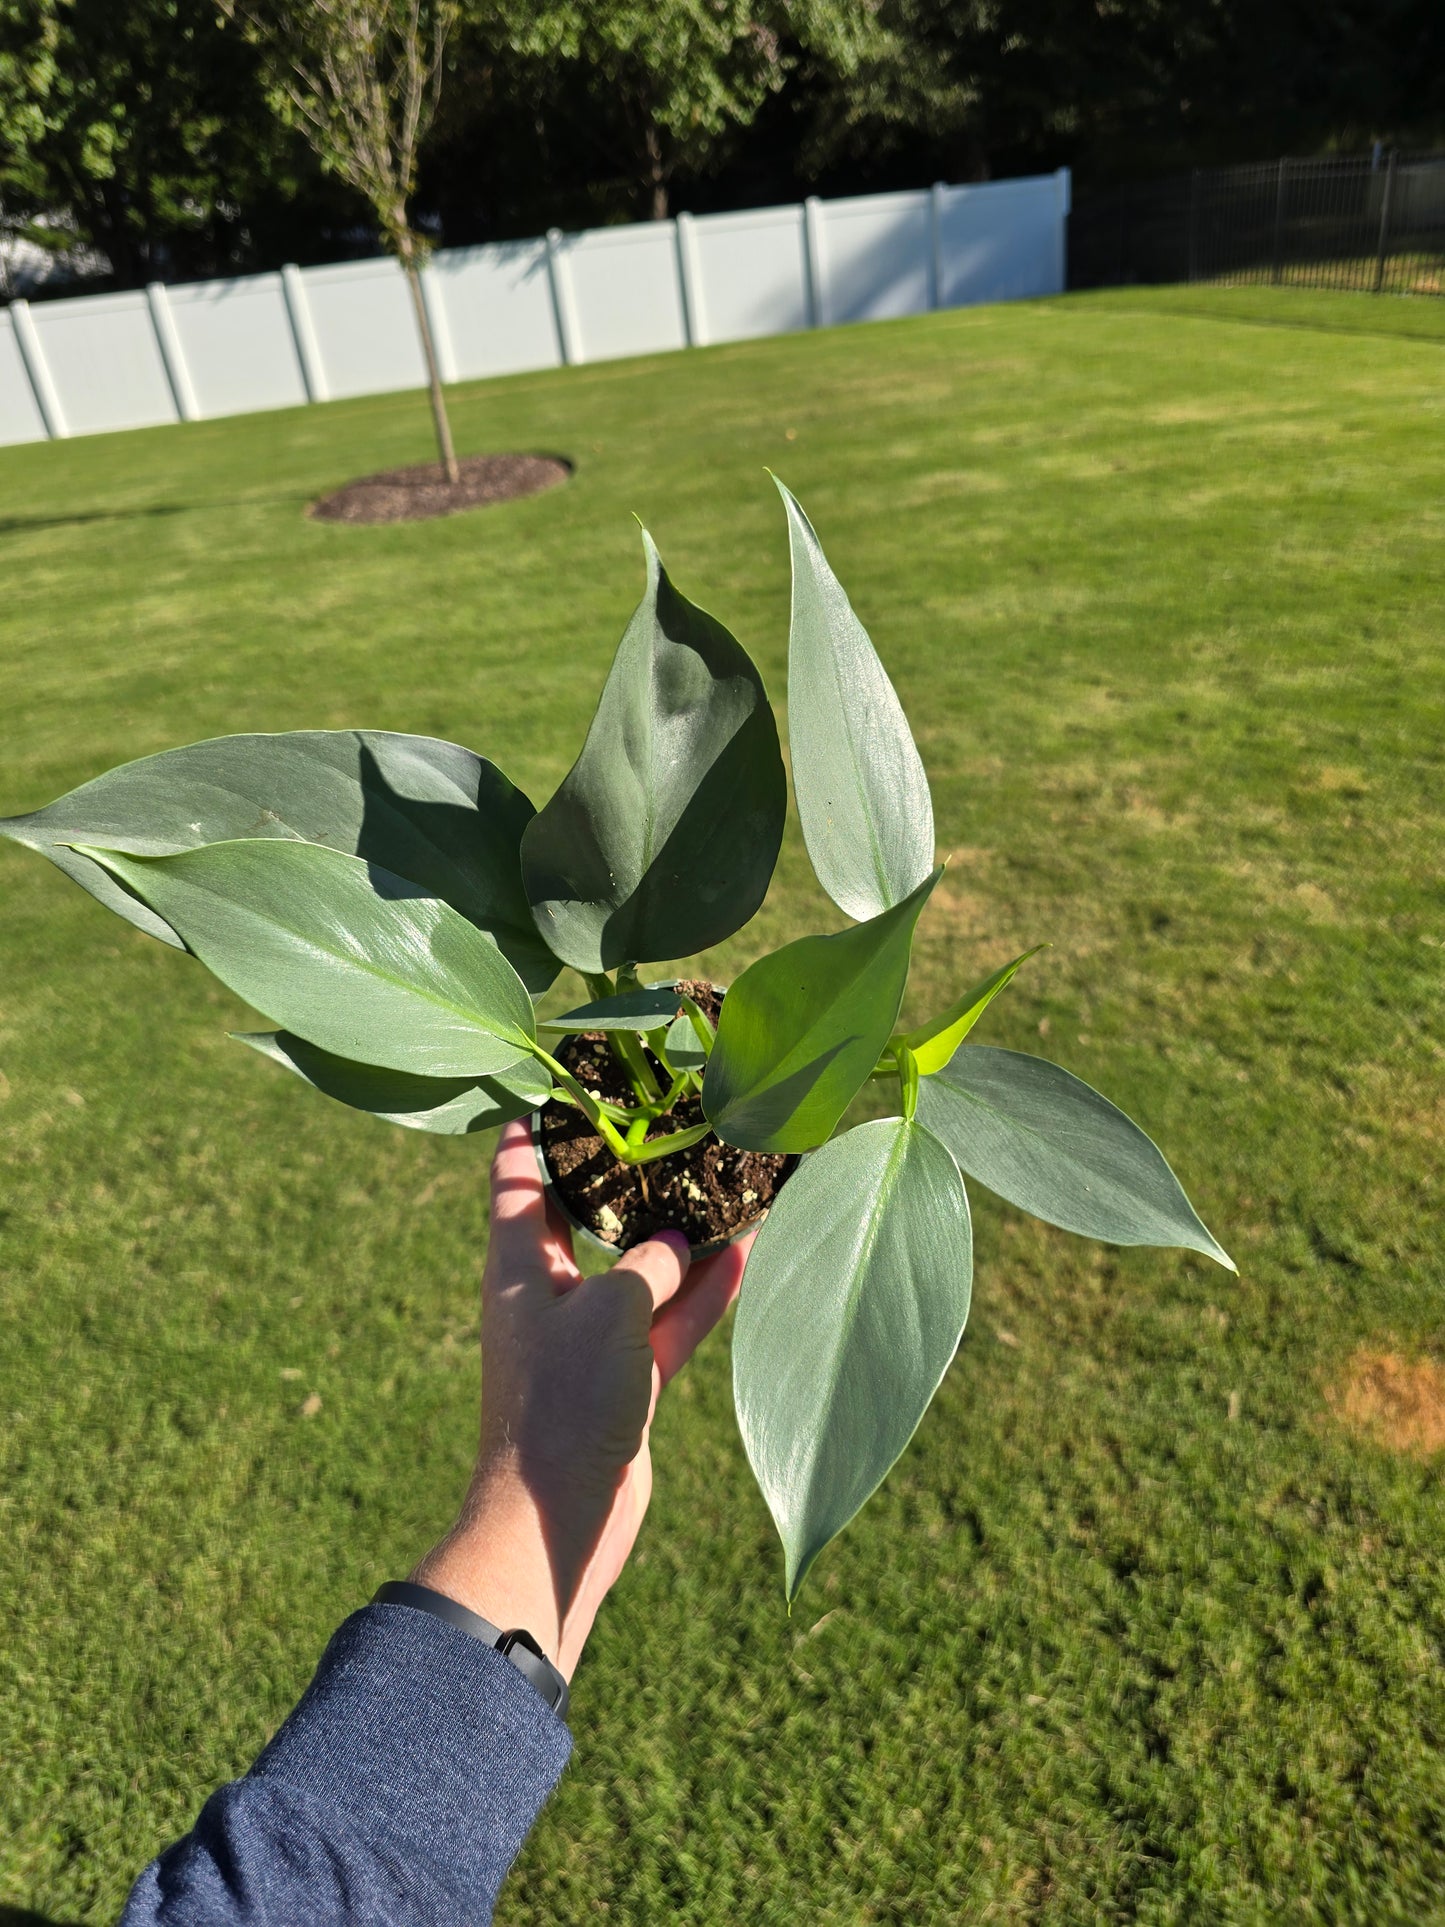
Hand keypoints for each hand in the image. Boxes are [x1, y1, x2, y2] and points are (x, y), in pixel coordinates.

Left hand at [410, 1118, 750, 1678]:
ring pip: (642, 1266)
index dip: (540, 1123)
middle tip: (673, 1119)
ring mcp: (590, 1337)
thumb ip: (646, 1263)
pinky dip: (705, 1292)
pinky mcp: (627, 1380)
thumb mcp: (609, 1310)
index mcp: (517, 1264)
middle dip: (629, 1172)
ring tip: (730, 1180)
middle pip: (588, 1213)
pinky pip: (671, 1320)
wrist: (556, 1522)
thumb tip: (677, 1241)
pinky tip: (748, 1253)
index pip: (518, 1173)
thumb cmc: (563, 1404)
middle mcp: (549, 1293)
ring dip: (683, 1232)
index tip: (571, 1076)